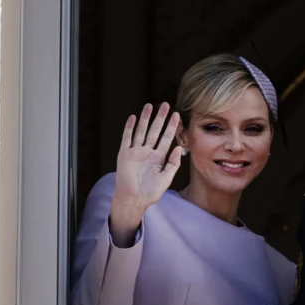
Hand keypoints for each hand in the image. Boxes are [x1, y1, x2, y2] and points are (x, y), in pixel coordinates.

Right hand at [109, 103, 184, 243]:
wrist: (133, 200)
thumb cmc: (150, 192)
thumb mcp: (166, 179)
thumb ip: (173, 164)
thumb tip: (180, 148)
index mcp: (159, 158)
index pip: (167, 138)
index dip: (172, 127)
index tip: (177, 115)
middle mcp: (147, 152)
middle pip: (155, 131)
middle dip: (160, 118)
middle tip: (165, 105)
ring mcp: (135, 152)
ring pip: (141, 131)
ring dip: (145, 119)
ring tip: (150, 106)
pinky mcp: (124, 154)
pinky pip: (127, 138)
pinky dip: (129, 128)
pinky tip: (133, 118)